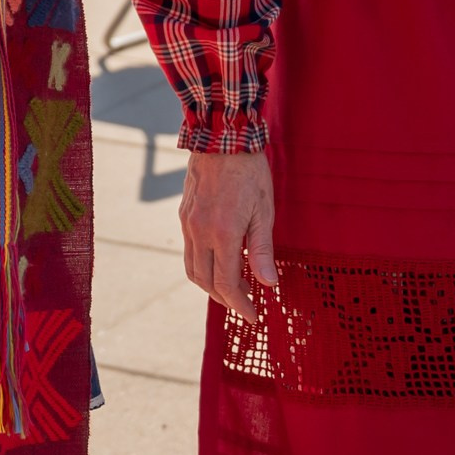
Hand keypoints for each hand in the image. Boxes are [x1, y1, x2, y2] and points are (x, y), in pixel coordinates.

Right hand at [182, 151, 275, 318]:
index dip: (240, 305)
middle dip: (224, 299)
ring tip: (232, 287)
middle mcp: (198, 231)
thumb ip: (262, 251)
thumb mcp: (264, 212)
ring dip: (210, 284)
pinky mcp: (184, 214)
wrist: (221, 138)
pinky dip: (203, 265)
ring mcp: (188, 223)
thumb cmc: (249, 173)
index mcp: (221, 234)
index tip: (254, 316)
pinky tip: (221, 260)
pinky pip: (189, 249)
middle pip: (204, 281)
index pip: (225, 283)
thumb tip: (270, 284)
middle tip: (246, 303)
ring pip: (191, 268)